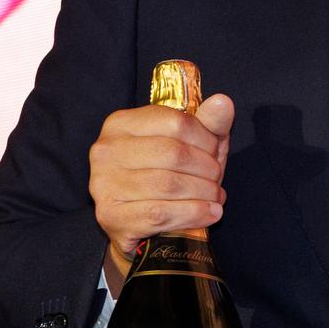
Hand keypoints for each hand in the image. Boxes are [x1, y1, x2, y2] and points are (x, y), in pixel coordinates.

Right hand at [88, 92, 232, 287]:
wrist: (139, 225)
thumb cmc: (165, 176)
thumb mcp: (189, 145)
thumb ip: (207, 123)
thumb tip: (223, 102)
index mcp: (122, 123)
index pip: (177, 122)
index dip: (207, 140)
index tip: (215, 154)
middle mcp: (106, 150)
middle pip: (175, 154)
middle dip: (207, 169)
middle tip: (217, 180)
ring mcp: (104, 183)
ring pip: (169, 184)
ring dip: (203, 193)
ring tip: (215, 198)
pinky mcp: (111, 216)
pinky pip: (160, 214)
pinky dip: (193, 214)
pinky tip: (209, 213)